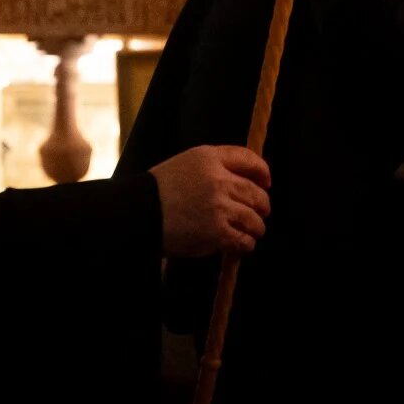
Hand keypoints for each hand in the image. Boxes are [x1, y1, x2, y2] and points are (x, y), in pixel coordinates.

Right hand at [149, 145, 272, 257]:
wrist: (137, 213)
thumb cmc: (157, 191)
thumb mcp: (184, 164)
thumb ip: (212, 167)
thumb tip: (241, 182)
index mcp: (209, 157)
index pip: (248, 159)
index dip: (262, 172)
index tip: (265, 182)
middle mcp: (218, 179)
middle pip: (256, 192)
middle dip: (262, 205)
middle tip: (260, 214)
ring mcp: (219, 206)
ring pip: (254, 219)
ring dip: (256, 227)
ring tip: (251, 232)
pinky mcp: (216, 231)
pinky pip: (244, 240)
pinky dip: (246, 244)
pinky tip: (240, 245)